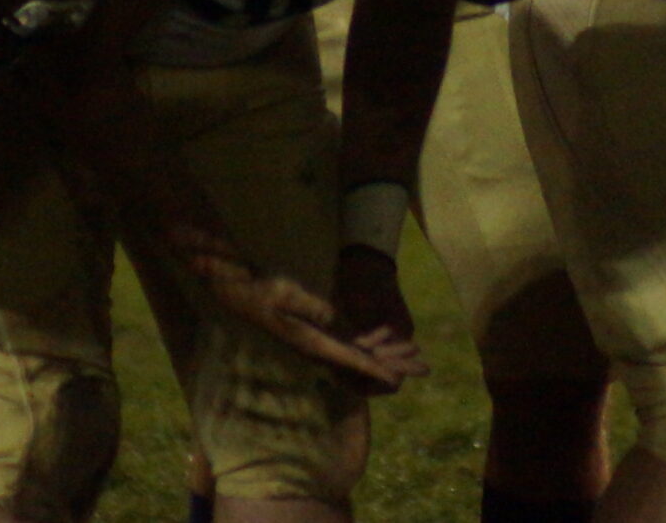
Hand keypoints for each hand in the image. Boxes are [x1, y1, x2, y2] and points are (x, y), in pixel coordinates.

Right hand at [176, 234, 428, 393]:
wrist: (240, 289)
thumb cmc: (264, 288)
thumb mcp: (289, 293)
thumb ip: (313, 307)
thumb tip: (333, 319)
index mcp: (311, 341)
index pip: (351, 358)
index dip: (377, 368)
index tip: (400, 378)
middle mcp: (316, 347)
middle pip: (362, 361)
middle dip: (395, 364)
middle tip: (425, 367)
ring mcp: (315, 341)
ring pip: (358, 353)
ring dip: (387, 355)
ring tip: (414, 356)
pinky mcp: (314, 332)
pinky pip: (348, 344)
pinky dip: (370, 346)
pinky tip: (384, 345)